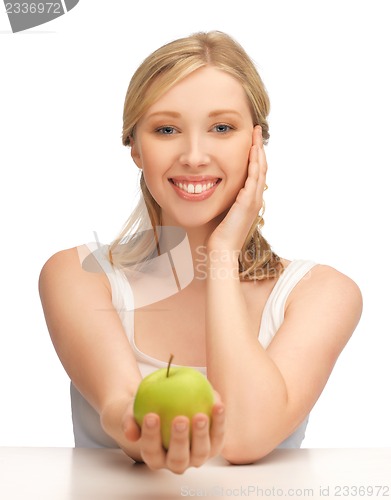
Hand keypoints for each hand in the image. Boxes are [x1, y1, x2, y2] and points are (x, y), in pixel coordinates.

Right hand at [122, 397, 224, 473]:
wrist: (165, 409)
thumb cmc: (147, 411)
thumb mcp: (132, 413)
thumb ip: (129, 420)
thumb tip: (130, 431)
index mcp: (155, 457)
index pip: (151, 450)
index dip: (151, 436)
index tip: (151, 416)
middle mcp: (176, 462)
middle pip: (178, 458)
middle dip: (179, 440)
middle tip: (179, 419)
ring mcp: (196, 457)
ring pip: (200, 452)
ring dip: (202, 434)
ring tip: (200, 415)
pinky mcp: (213, 446)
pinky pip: (217, 435)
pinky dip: (219, 421)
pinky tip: (217, 404)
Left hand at [208, 125, 266, 252]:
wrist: (221, 251)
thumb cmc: (219, 235)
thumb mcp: (223, 212)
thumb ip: (224, 200)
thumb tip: (214, 189)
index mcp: (250, 200)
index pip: (256, 172)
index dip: (254, 155)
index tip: (251, 140)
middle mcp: (255, 198)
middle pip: (261, 167)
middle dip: (258, 147)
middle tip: (256, 131)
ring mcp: (253, 200)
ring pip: (260, 169)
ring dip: (258, 150)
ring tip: (256, 135)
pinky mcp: (248, 202)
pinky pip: (254, 178)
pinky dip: (254, 163)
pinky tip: (252, 150)